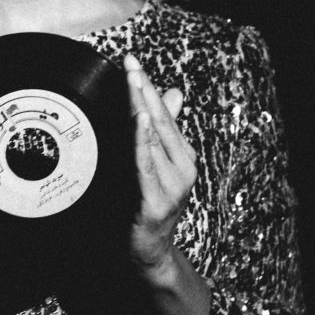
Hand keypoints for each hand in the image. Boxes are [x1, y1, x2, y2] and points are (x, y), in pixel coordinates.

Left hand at [124, 53, 197, 279]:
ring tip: (134, 80)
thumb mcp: (157, 165)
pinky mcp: (155, 200)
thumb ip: (163, 131)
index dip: (149, 86)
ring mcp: (172, 185)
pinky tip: (140, 118)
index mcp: (184, 156)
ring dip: (141, 106)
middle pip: (160, 121)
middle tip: (131, 62)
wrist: (149, 252)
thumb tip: (173, 92)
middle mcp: (183, 168)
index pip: (165, 114)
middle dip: (143, 88)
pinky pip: (144, 164)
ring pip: (152, 138)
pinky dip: (142, 139)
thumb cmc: (148, 207)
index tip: (134, 62)